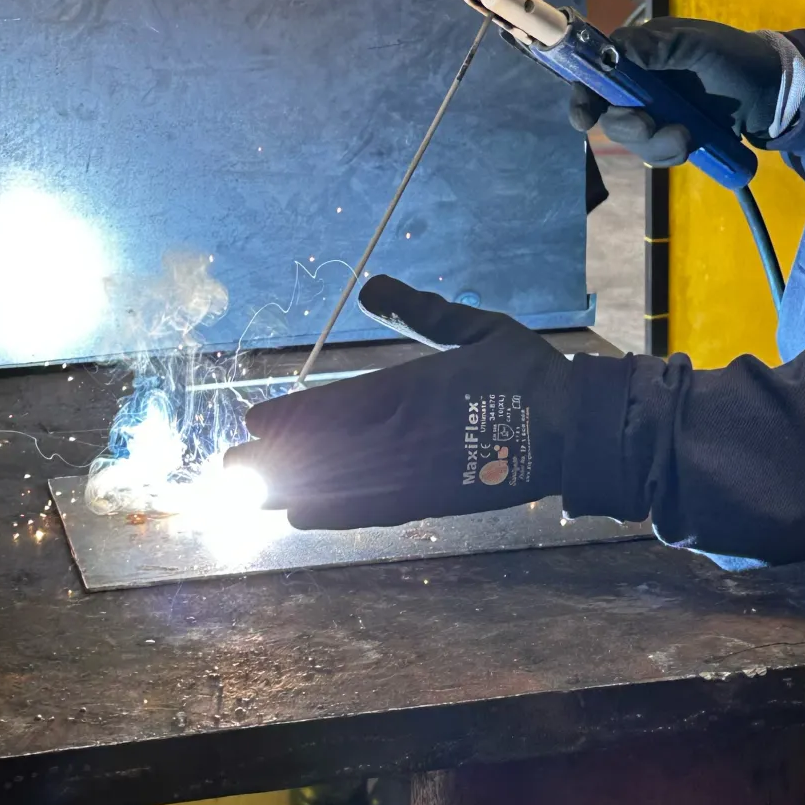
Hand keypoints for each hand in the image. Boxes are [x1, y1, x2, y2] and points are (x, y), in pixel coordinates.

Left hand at [225, 277, 576, 528]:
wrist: (573, 430)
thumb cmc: (525, 372)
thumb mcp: (477, 328)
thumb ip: (421, 312)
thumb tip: (368, 286)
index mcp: (415, 388)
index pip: (337, 406)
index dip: (292, 417)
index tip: (254, 421)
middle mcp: (407, 435)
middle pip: (328, 451)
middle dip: (277, 457)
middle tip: (230, 466)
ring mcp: (418, 474)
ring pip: (342, 485)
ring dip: (292, 489)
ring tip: (251, 493)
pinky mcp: (433, 502)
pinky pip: (372, 512)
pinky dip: (333, 516)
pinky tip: (301, 518)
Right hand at [568, 17, 786, 165]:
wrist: (774, 92)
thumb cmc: (735, 58)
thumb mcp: (697, 44)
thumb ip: (655, 45)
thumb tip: (613, 49)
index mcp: (641, 53)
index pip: (597, 73)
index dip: (584, 96)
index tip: (584, 118)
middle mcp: (642, 84)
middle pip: (611, 113)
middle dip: (628, 125)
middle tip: (650, 126)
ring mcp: (658, 112)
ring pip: (635, 138)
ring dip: (656, 142)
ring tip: (687, 138)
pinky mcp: (674, 134)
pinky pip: (658, 152)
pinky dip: (672, 153)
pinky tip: (693, 144)